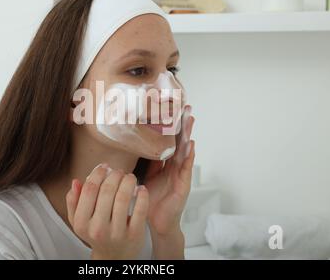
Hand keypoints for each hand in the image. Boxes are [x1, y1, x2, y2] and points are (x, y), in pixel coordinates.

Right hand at [65, 164, 148, 259]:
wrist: (114, 256)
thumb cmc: (97, 232)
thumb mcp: (79, 220)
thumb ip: (74, 201)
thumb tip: (76, 181)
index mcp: (82, 222)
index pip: (89, 190)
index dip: (97, 173)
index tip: (104, 166)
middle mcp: (97, 228)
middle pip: (107, 191)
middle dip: (115, 175)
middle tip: (119, 171)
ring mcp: (116, 232)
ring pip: (123, 197)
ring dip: (128, 181)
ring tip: (130, 177)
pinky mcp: (134, 234)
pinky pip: (140, 209)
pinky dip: (142, 195)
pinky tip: (141, 189)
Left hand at [144, 105, 194, 235]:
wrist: (155, 222)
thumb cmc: (151, 201)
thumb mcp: (147, 177)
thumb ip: (148, 163)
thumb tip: (138, 146)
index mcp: (166, 165)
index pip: (170, 141)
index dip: (172, 126)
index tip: (173, 109)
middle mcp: (175, 167)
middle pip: (180, 142)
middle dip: (183, 125)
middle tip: (186, 107)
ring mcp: (181, 175)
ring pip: (185, 151)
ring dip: (188, 135)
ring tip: (191, 119)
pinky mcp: (184, 184)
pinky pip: (186, 168)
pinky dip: (189, 156)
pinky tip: (191, 144)